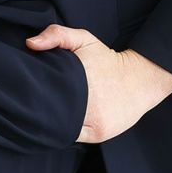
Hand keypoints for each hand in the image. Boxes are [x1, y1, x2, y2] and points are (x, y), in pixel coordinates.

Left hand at [24, 23, 171, 143]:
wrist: (140, 80)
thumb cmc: (107, 60)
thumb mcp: (84, 39)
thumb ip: (57, 35)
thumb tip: (30, 44)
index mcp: (77, 80)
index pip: (44, 95)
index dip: (34, 95)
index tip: (31, 91)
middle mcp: (86, 104)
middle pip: (51, 115)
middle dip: (43, 110)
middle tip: (38, 104)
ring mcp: (94, 122)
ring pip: (62, 129)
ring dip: (55, 123)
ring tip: (52, 113)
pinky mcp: (100, 134)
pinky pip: (75, 137)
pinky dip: (69, 131)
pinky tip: (67, 121)